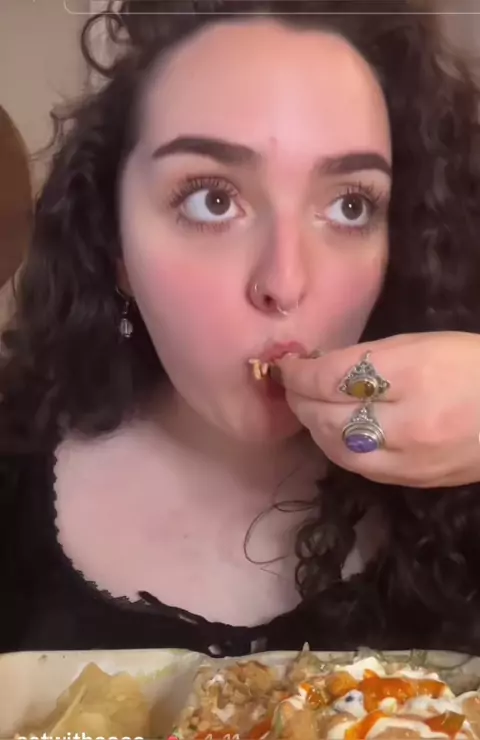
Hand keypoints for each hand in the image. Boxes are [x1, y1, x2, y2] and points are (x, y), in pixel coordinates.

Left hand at [276, 332, 479, 487]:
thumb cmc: (472, 365)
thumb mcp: (420, 344)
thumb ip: (367, 358)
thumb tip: (318, 368)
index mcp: (411, 373)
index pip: (332, 378)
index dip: (298, 373)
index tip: (285, 366)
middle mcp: (407, 421)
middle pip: (327, 417)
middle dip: (299, 401)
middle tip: (291, 387)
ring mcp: (410, 459)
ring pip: (337, 450)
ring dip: (313, 428)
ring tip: (307, 409)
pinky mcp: (415, 482)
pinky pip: (360, 469)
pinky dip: (337, 449)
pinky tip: (334, 433)